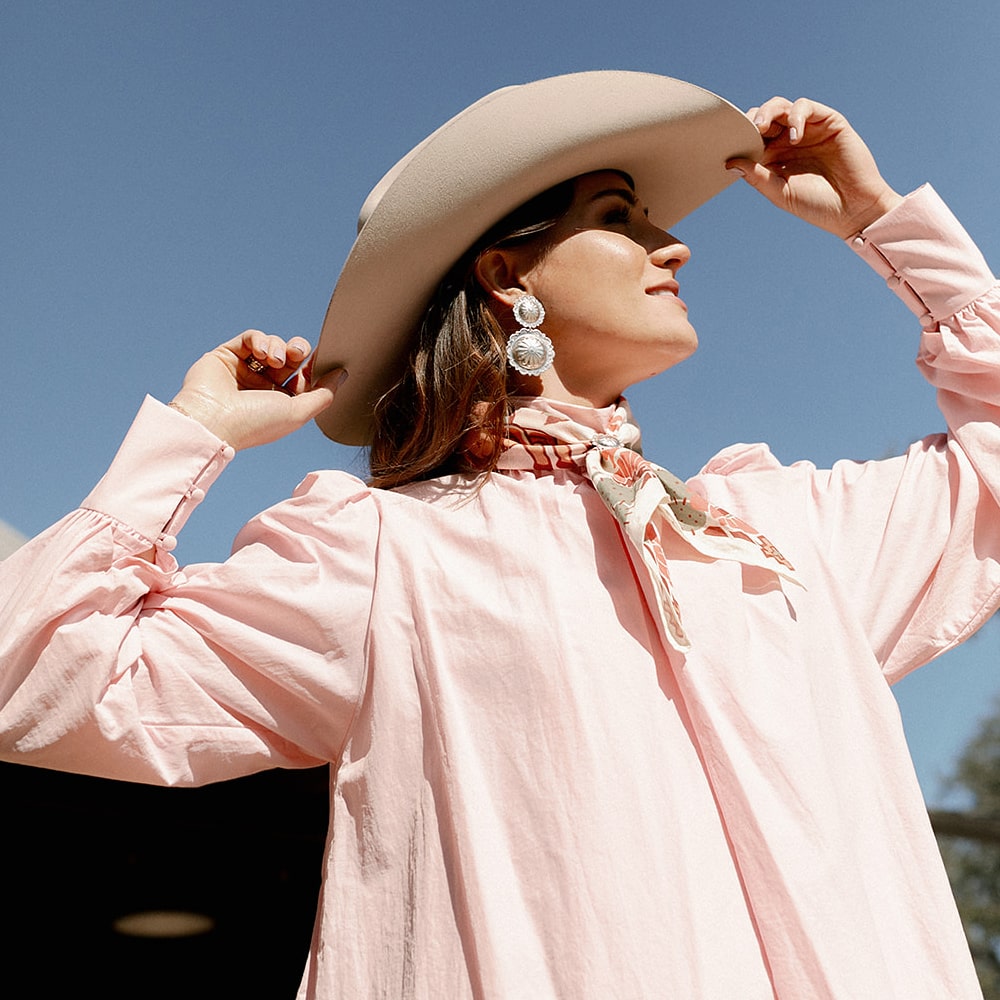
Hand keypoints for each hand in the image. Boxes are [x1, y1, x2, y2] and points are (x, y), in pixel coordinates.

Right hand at [169, 330, 346, 450]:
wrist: (213, 421)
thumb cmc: (256, 423)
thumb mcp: (299, 413)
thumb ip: (324, 394)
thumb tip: (343, 374)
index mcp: (281, 403)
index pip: (305, 377)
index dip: (315, 366)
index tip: (326, 357)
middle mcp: (263, 386)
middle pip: (291, 357)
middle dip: (298, 350)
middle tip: (298, 352)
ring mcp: (244, 370)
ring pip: (272, 345)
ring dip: (279, 346)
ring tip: (274, 359)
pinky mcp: (227, 356)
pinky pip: (250, 338)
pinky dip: (260, 340)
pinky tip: (261, 352)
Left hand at [727, 97, 902, 238]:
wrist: (853, 210)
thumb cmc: (816, 206)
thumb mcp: (779, 193)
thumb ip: (756, 176)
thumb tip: (730, 161)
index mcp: (774, 158)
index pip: (750, 139)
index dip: (739, 137)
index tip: (727, 143)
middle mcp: (789, 141)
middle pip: (763, 118)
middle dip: (750, 120)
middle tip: (745, 131)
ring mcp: (808, 130)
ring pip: (781, 107)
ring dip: (768, 112)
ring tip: (760, 127)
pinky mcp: (828, 122)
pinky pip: (806, 107)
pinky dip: (796, 116)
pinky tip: (793, 137)